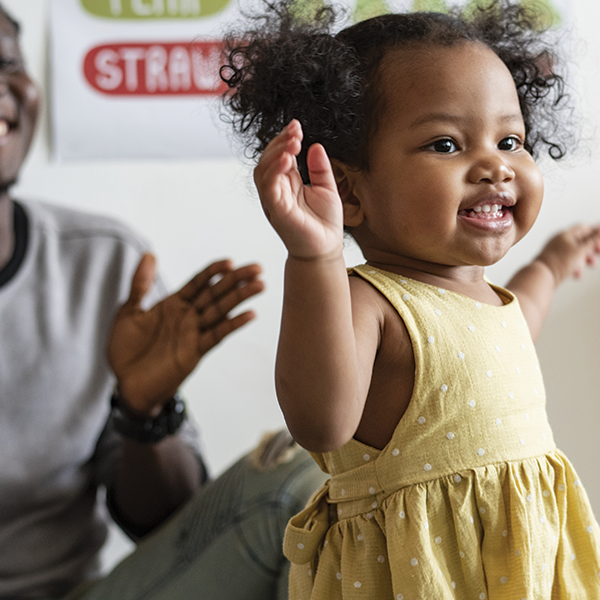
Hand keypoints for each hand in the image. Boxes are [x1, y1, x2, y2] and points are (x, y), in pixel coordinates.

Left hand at [108, 254, 263, 415]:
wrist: (126, 385)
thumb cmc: (126, 350)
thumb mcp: (129, 312)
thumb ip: (141, 284)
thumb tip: (150, 254)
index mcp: (173, 304)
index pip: (199, 282)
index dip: (214, 271)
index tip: (230, 261)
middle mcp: (188, 316)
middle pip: (216, 293)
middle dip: (236, 280)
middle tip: (257, 268)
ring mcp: (193, 333)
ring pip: (221, 310)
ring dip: (241, 297)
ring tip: (260, 284)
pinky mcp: (195, 351)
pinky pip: (217, 334)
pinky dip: (233, 324)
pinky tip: (249, 314)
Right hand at [254, 119, 343, 259]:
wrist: (326, 249)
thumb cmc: (325, 224)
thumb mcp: (326, 188)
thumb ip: (320, 168)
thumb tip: (315, 145)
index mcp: (287, 184)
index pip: (279, 156)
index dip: (285, 139)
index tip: (297, 126)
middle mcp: (277, 191)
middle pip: (267, 159)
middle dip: (280, 142)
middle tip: (296, 132)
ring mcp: (274, 201)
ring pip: (263, 170)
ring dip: (276, 153)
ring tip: (293, 142)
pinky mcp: (277, 211)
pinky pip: (269, 187)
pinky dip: (275, 171)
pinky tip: (287, 159)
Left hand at [536, 223, 599, 285]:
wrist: (541, 276)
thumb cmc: (559, 262)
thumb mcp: (580, 249)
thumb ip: (592, 239)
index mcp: (565, 234)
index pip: (583, 228)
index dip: (595, 233)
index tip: (599, 244)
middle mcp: (560, 241)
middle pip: (581, 240)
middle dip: (591, 248)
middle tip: (598, 253)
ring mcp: (556, 251)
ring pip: (576, 252)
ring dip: (585, 258)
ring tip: (591, 265)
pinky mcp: (554, 262)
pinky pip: (568, 262)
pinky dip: (575, 266)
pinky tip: (577, 275)